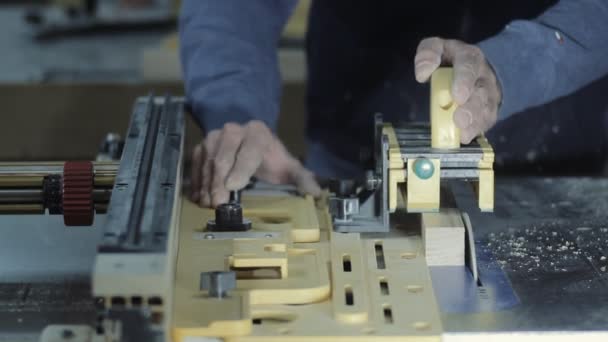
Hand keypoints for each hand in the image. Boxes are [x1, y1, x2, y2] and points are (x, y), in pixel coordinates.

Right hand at [190, 120, 320, 206]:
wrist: (248, 140)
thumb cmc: (269, 158)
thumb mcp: (287, 166)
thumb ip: (301, 178)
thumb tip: (316, 193)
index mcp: (257, 134)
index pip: (248, 150)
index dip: (241, 168)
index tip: (233, 186)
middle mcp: (234, 131)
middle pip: (224, 156)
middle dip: (219, 181)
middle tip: (218, 203)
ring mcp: (215, 137)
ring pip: (207, 160)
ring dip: (206, 184)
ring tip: (206, 204)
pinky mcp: (202, 146)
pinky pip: (196, 163)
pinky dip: (196, 180)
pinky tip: (197, 197)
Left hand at [414, 37, 501, 143]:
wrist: (474, 69)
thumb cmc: (450, 61)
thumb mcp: (438, 48)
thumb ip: (428, 52)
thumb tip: (423, 73)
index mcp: (470, 57)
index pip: (469, 65)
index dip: (464, 81)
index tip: (457, 96)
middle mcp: (483, 76)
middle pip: (481, 93)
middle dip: (471, 108)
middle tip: (459, 120)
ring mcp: (488, 95)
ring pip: (486, 109)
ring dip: (474, 123)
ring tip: (462, 133)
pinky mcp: (488, 111)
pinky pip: (486, 121)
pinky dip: (476, 131)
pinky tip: (465, 137)